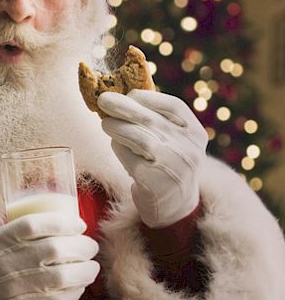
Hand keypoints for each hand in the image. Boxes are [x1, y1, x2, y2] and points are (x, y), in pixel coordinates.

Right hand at [0, 212, 98, 299]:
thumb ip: (19, 230)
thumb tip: (60, 220)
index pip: (33, 225)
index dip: (61, 223)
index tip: (79, 224)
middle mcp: (8, 262)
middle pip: (53, 250)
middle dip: (80, 246)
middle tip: (91, 246)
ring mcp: (16, 286)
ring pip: (60, 276)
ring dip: (83, 271)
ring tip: (92, 267)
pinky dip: (74, 292)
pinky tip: (80, 285)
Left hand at [98, 89, 207, 228]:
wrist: (175, 206)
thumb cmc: (168, 163)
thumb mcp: (175, 141)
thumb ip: (159, 120)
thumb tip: (123, 95)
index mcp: (196, 134)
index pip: (174, 107)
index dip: (149, 97)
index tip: (130, 93)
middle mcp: (189, 150)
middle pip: (152, 121)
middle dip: (123, 107)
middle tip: (103, 99)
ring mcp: (172, 167)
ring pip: (139, 138)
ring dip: (117, 127)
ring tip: (105, 123)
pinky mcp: (153, 182)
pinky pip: (129, 159)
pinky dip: (119, 149)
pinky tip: (116, 145)